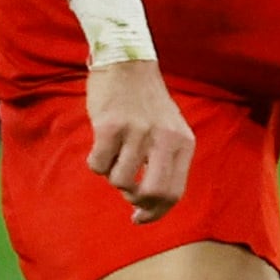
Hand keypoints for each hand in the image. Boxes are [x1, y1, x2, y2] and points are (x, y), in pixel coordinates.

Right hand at [85, 57, 195, 221]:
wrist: (127, 62)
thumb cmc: (145, 102)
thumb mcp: (169, 130)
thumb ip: (165, 163)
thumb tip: (147, 205)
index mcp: (183, 142)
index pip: (174, 192)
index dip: (155, 213)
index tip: (139, 218)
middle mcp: (164, 138)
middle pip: (151, 193)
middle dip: (135, 201)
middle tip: (126, 193)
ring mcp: (137, 132)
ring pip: (119, 181)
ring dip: (112, 175)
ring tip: (114, 155)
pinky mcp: (110, 126)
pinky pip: (98, 166)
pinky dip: (96, 162)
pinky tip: (101, 145)